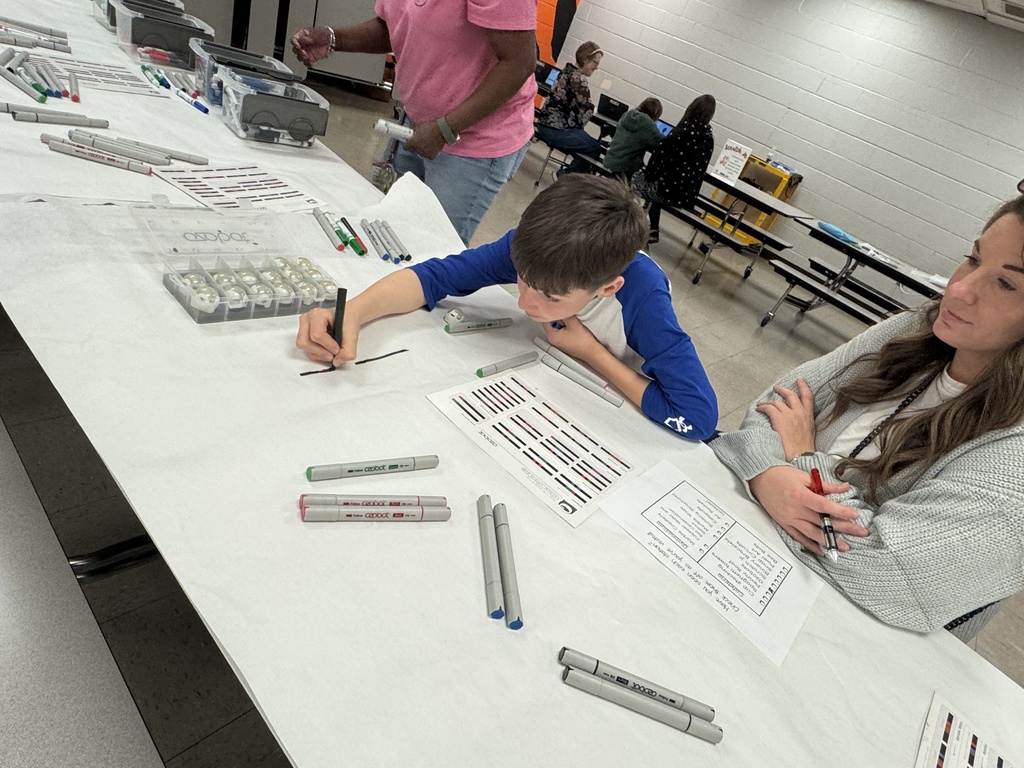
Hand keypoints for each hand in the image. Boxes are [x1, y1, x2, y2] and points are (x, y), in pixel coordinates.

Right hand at [290, 27, 331, 66]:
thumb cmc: (324, 34)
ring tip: (307, 57)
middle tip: (303, 52)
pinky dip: (308, 63)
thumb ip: (307, 38)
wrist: (332, 41)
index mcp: (301, 36)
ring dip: (302, 58)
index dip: (295, 43)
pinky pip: (306, 62)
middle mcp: (303, 44)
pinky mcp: (311, 58)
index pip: (294, 40)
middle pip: (295, 50)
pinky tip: (310, 62)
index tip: (298, 46)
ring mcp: (306, 51)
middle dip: (298, 52)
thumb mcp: (314, 33)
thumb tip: (302, 40)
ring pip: (300, 57)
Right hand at [296, 306, 359, 365]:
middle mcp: (307, 320)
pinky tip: (326, 351)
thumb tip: (337, 361)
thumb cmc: (346, 320)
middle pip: (305, 342)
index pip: (316, 334)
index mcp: (317, 314)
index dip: (328, 345)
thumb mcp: (352, 334)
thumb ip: (348, 350)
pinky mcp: (304, 337)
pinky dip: (317, 355)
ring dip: (318, 354)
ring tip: (330, 353)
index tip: (337, 349)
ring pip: (304, 347)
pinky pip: (306, 350)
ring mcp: (303, 328)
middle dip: (320, 352)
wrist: (346, 318)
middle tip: (332, 355)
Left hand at [404, 121, 446, 159]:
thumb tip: (411, 131)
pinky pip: (427, 155)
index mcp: (413, 143)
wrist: (442, 131)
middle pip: (413, 150)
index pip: (405, 147)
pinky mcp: (431, 156)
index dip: (407, 143)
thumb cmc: (431, 127)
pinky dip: (428, 152)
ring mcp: (424, 154)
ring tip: (427, 142)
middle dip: (415, 146)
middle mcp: (418, 150)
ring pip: (420, 153)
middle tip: (419, 140)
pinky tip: (431, 146)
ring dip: (422, 149)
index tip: (408, 142)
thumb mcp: (419, 125)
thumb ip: (413, 130)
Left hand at [543, 315, 602, 361]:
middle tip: (567, 316)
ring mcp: (557, 342)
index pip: (544, 319)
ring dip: (562, 322)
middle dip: (558, 317)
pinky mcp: (563, 343)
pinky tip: (572, 328)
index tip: (559, 309)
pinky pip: (560, 331)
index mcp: (552, 335)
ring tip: (571, 323)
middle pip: (549, 323)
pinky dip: (565, 328)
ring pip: (555, 326)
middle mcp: (552, 340)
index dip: (552, 311)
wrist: (592, 351)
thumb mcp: (573, 322)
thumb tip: (557, 308)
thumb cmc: (584, 341)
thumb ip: (563, 313)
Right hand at [748, 466, 867, 555]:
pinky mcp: (785, 524)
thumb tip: (845, 488)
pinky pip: (799, 538)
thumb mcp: (804, 476)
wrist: (760, 479)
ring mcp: (789, 519)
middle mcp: (795, 510)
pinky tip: (823, 550)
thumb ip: (825, 485)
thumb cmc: (781, 475)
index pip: (824, 506)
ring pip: (812, 533)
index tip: (855, 515)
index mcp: (800, 495)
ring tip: (845, 546)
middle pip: (822, 522)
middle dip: (844, 528)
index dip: (840, 511)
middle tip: (860, 532)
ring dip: (830, 541)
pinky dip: (811, 545)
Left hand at [755, 378, 815, 459]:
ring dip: (768, 401)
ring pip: (777, 401)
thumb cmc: (803, 450)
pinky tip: (758, 409)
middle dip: (783, 390)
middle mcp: (800, 413)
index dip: (804, 387)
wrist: (801, 457)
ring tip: (762, 403)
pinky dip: (762, 407)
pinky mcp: (779, 418)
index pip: (808, 397)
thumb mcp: (809, 435)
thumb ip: (804, 426)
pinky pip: (768, 407)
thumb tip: (797, 426)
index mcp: (808, 417)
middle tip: (777, 388)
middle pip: (791, 395)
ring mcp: (789, 415)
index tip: (800, 380)